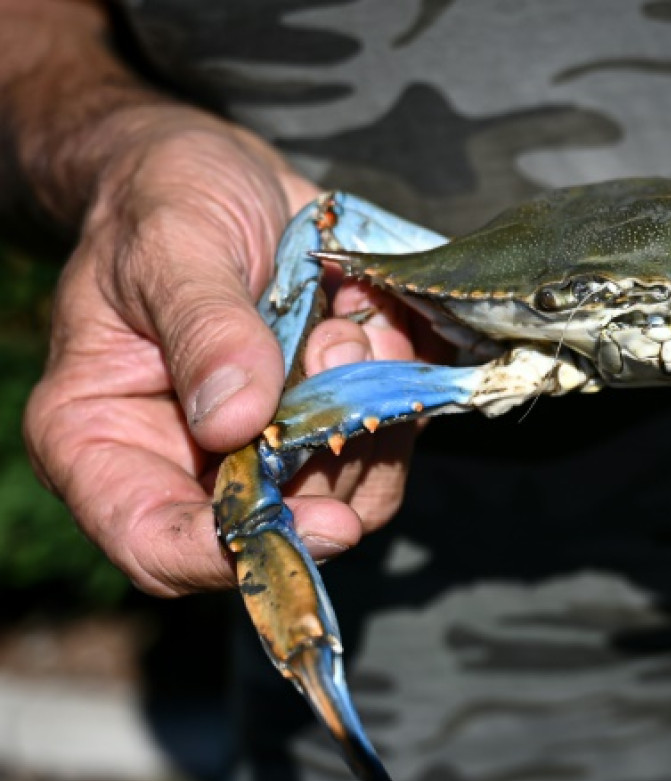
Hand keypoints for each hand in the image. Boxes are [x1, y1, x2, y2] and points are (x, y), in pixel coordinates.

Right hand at [22, 110, 418, 595]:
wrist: (217, 169)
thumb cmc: (162, 197)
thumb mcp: (170, 243)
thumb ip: (203, 327)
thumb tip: (234, 421)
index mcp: (102, 437)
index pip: (155, 544)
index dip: (235, 554)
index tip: (322, 522)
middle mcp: (185, 461)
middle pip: (273, 530)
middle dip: (330, 457)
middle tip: (339, 350)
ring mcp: (265, 447)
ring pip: (347, 491)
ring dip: (371, 413)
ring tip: (346, 321)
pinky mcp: (327, 420)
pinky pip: (386, 440)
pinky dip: (399, 388)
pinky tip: (373, 320)